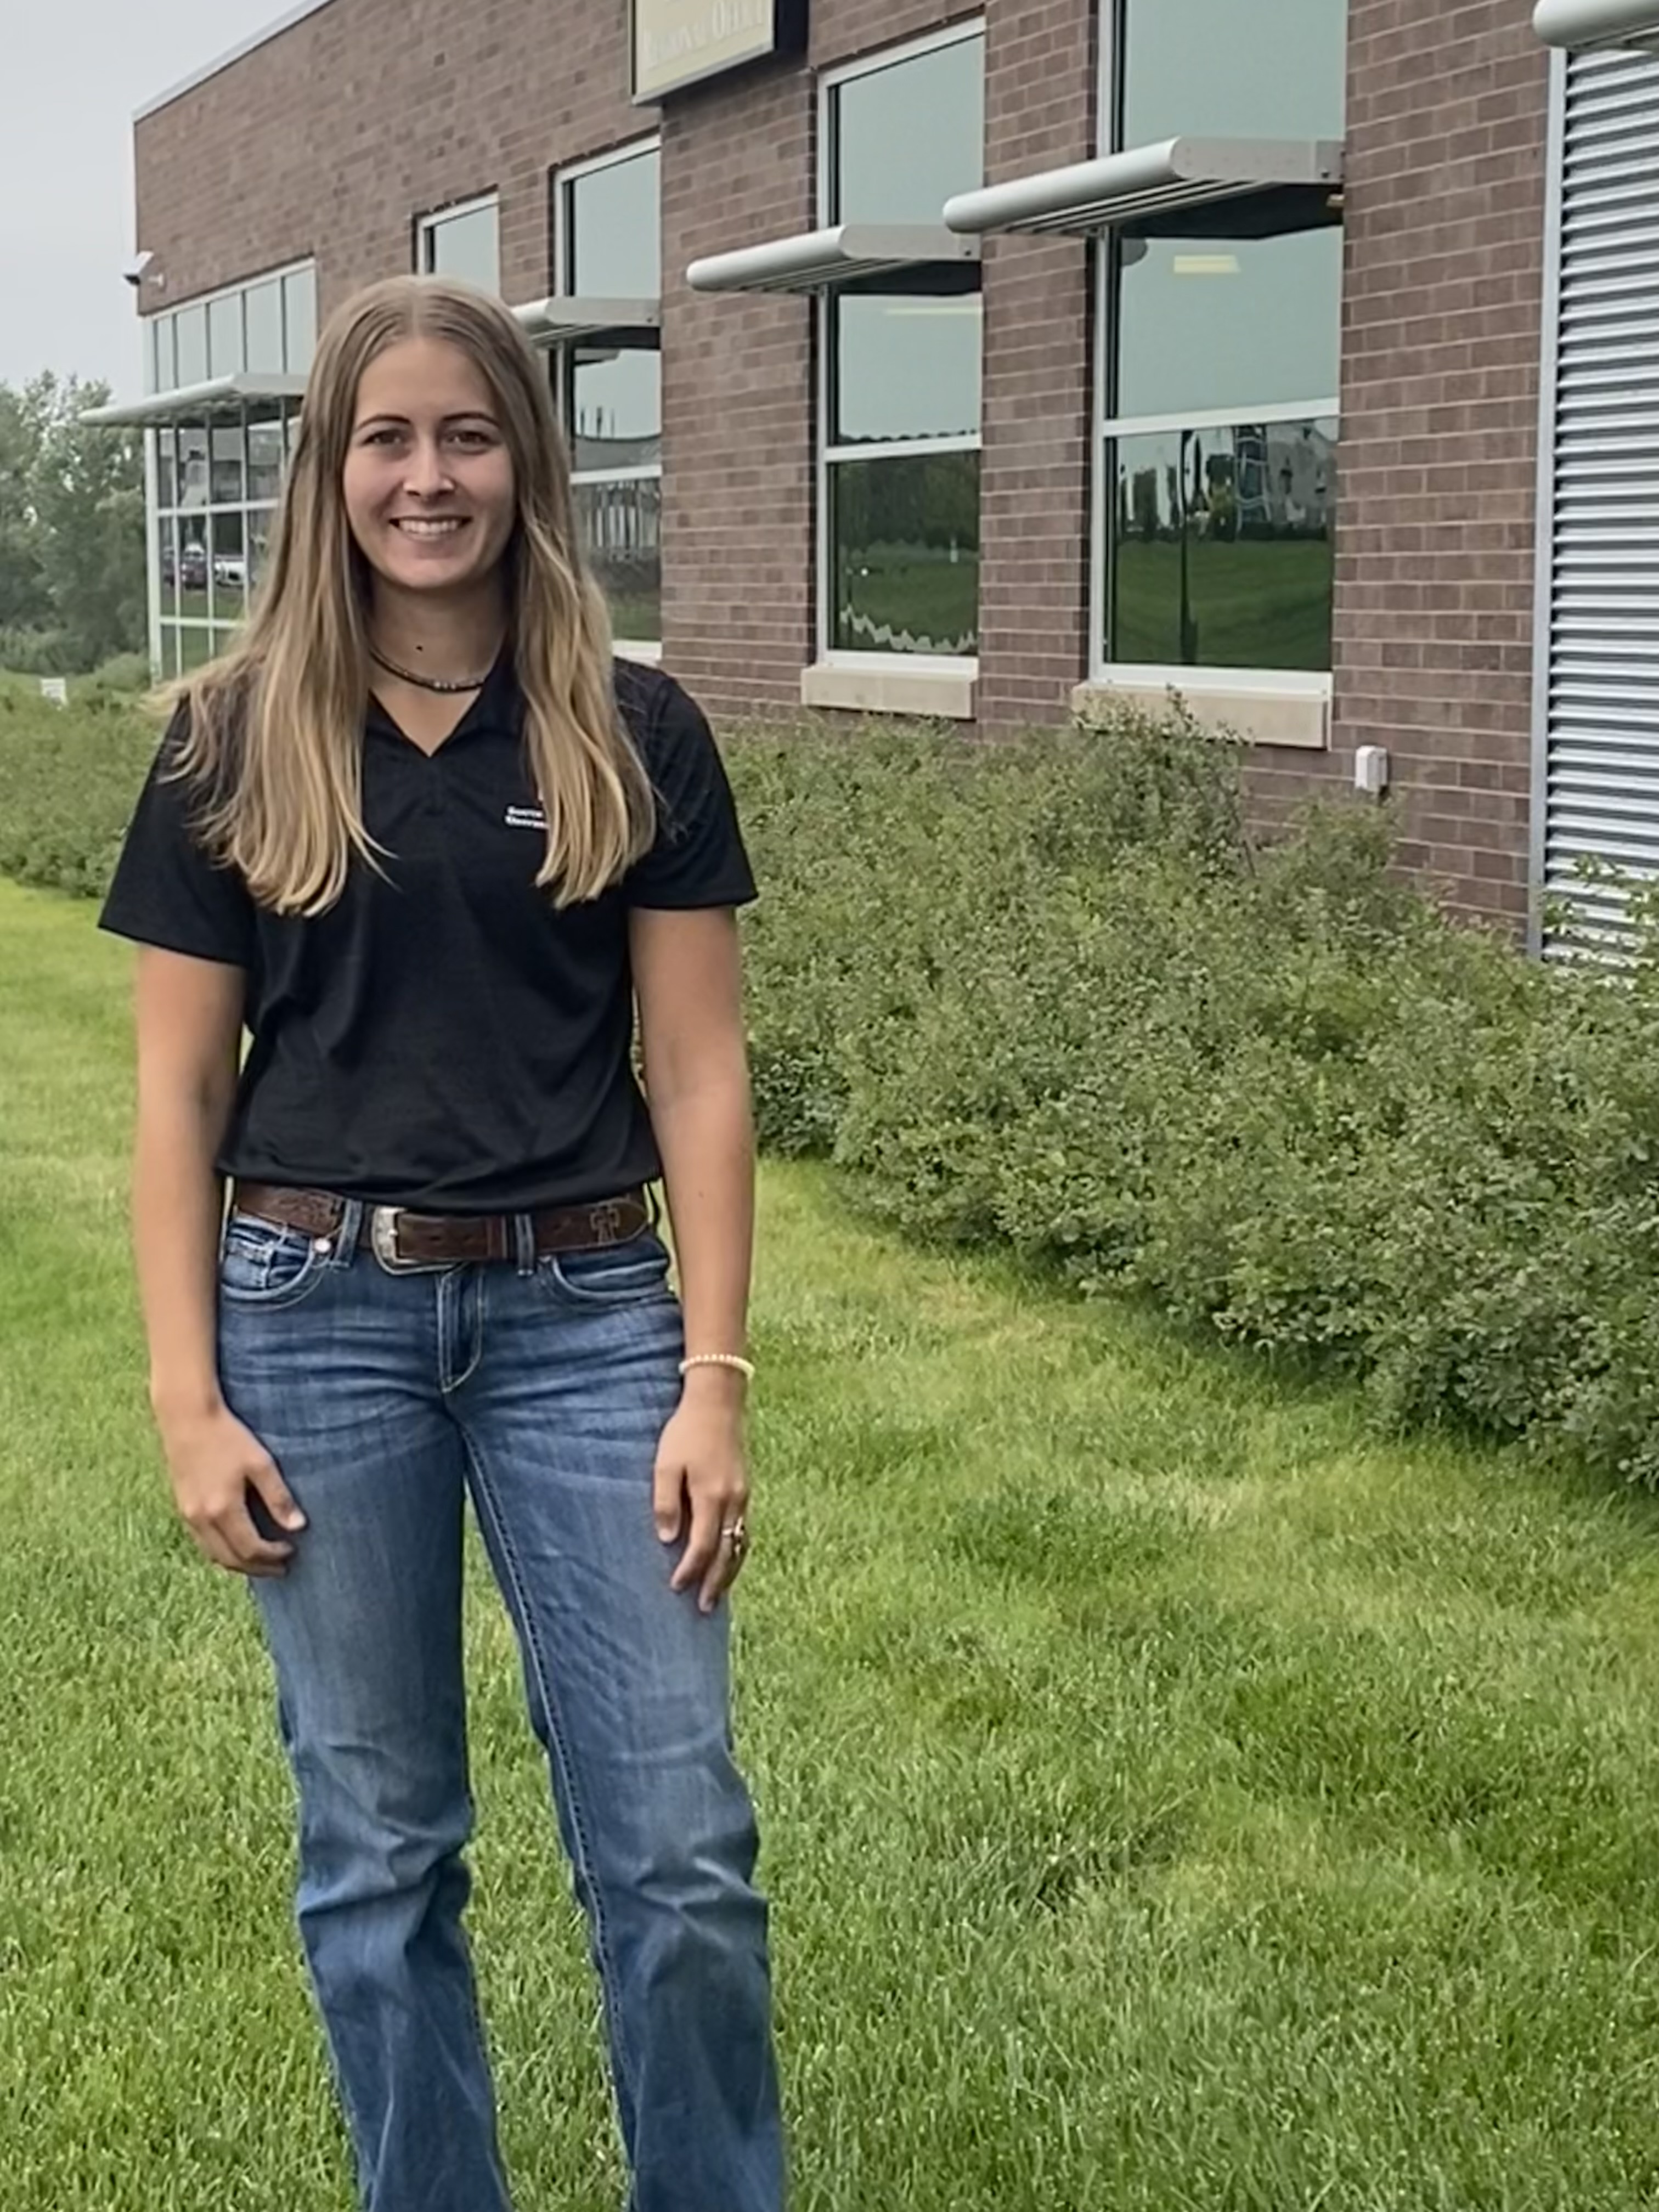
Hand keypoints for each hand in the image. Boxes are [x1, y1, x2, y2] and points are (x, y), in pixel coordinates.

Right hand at [156, 1400, 307, 1576]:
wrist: (187, 1418)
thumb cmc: (228, 1437)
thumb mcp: (260, 1463)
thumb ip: (278, 1496)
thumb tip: (298, 1526)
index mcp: (223, 1509)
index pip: (251, 1549)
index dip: (273, 1556)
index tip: (292, 1551)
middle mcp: (202, 1519)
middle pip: (232, 1559)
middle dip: (258, 1568)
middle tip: (281, 1568)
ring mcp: (189, 1515)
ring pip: (214, 1554)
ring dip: (239, 1564)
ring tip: (262, 1563)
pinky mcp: (183, 1508)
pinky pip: (203, 1543)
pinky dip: (222, 1552)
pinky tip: (237, 1546)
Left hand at [653, 1384, 749, 1613]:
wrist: (718, 1402)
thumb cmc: (685, 1432)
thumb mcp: (665, 1465)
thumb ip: (666, 1503)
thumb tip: (667, 1540)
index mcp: (712, 1496)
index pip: (702, 1547)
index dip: (690, 1571)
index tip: (676, 1588)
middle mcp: (733, 1501)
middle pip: (727, 1553)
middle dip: (715, 1583)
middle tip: (704, 1608)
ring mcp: (743, 1496)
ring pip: (740, 1544)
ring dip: (729, 1571)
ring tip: (718, 1593)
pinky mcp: (745, 1489)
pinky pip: (744, 1529)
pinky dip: (736, 1551)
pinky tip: (727, 1559)